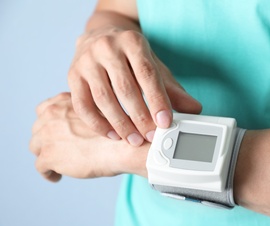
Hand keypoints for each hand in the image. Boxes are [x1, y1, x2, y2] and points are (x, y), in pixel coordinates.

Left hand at [29, 92, 148, 181]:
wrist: (125, 146)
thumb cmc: (120, 130)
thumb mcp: (101, 111)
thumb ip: (87, 113)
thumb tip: (85, 125)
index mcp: (64, 103)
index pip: (45, 109)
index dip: (50, 121)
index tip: (57, 131)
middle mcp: (51, 116)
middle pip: (38, 128)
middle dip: (46, 139)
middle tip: (58, 149)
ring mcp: (47, 136)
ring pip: (36, 147)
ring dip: (45, 155)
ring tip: (55, 165)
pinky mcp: (49, 156)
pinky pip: (41, 168)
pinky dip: (48, 173)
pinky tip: (57, 177)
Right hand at [68, 27, 201, 145]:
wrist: (100, 38)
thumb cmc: (132, 58)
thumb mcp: (154, 68)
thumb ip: (172, 90)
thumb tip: (194, 109)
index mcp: (132, 43)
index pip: (147, 74)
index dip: (157, 100)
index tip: (165, 123)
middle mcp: (107, 48)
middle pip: (125, 88)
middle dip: (140, 117)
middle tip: (150, 136)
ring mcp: (86, 61)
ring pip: (103, 98)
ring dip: (120, 124)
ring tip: (134, 140)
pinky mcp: (72, 76)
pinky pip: (82, 105)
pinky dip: (98, 124)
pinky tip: (113, 135)